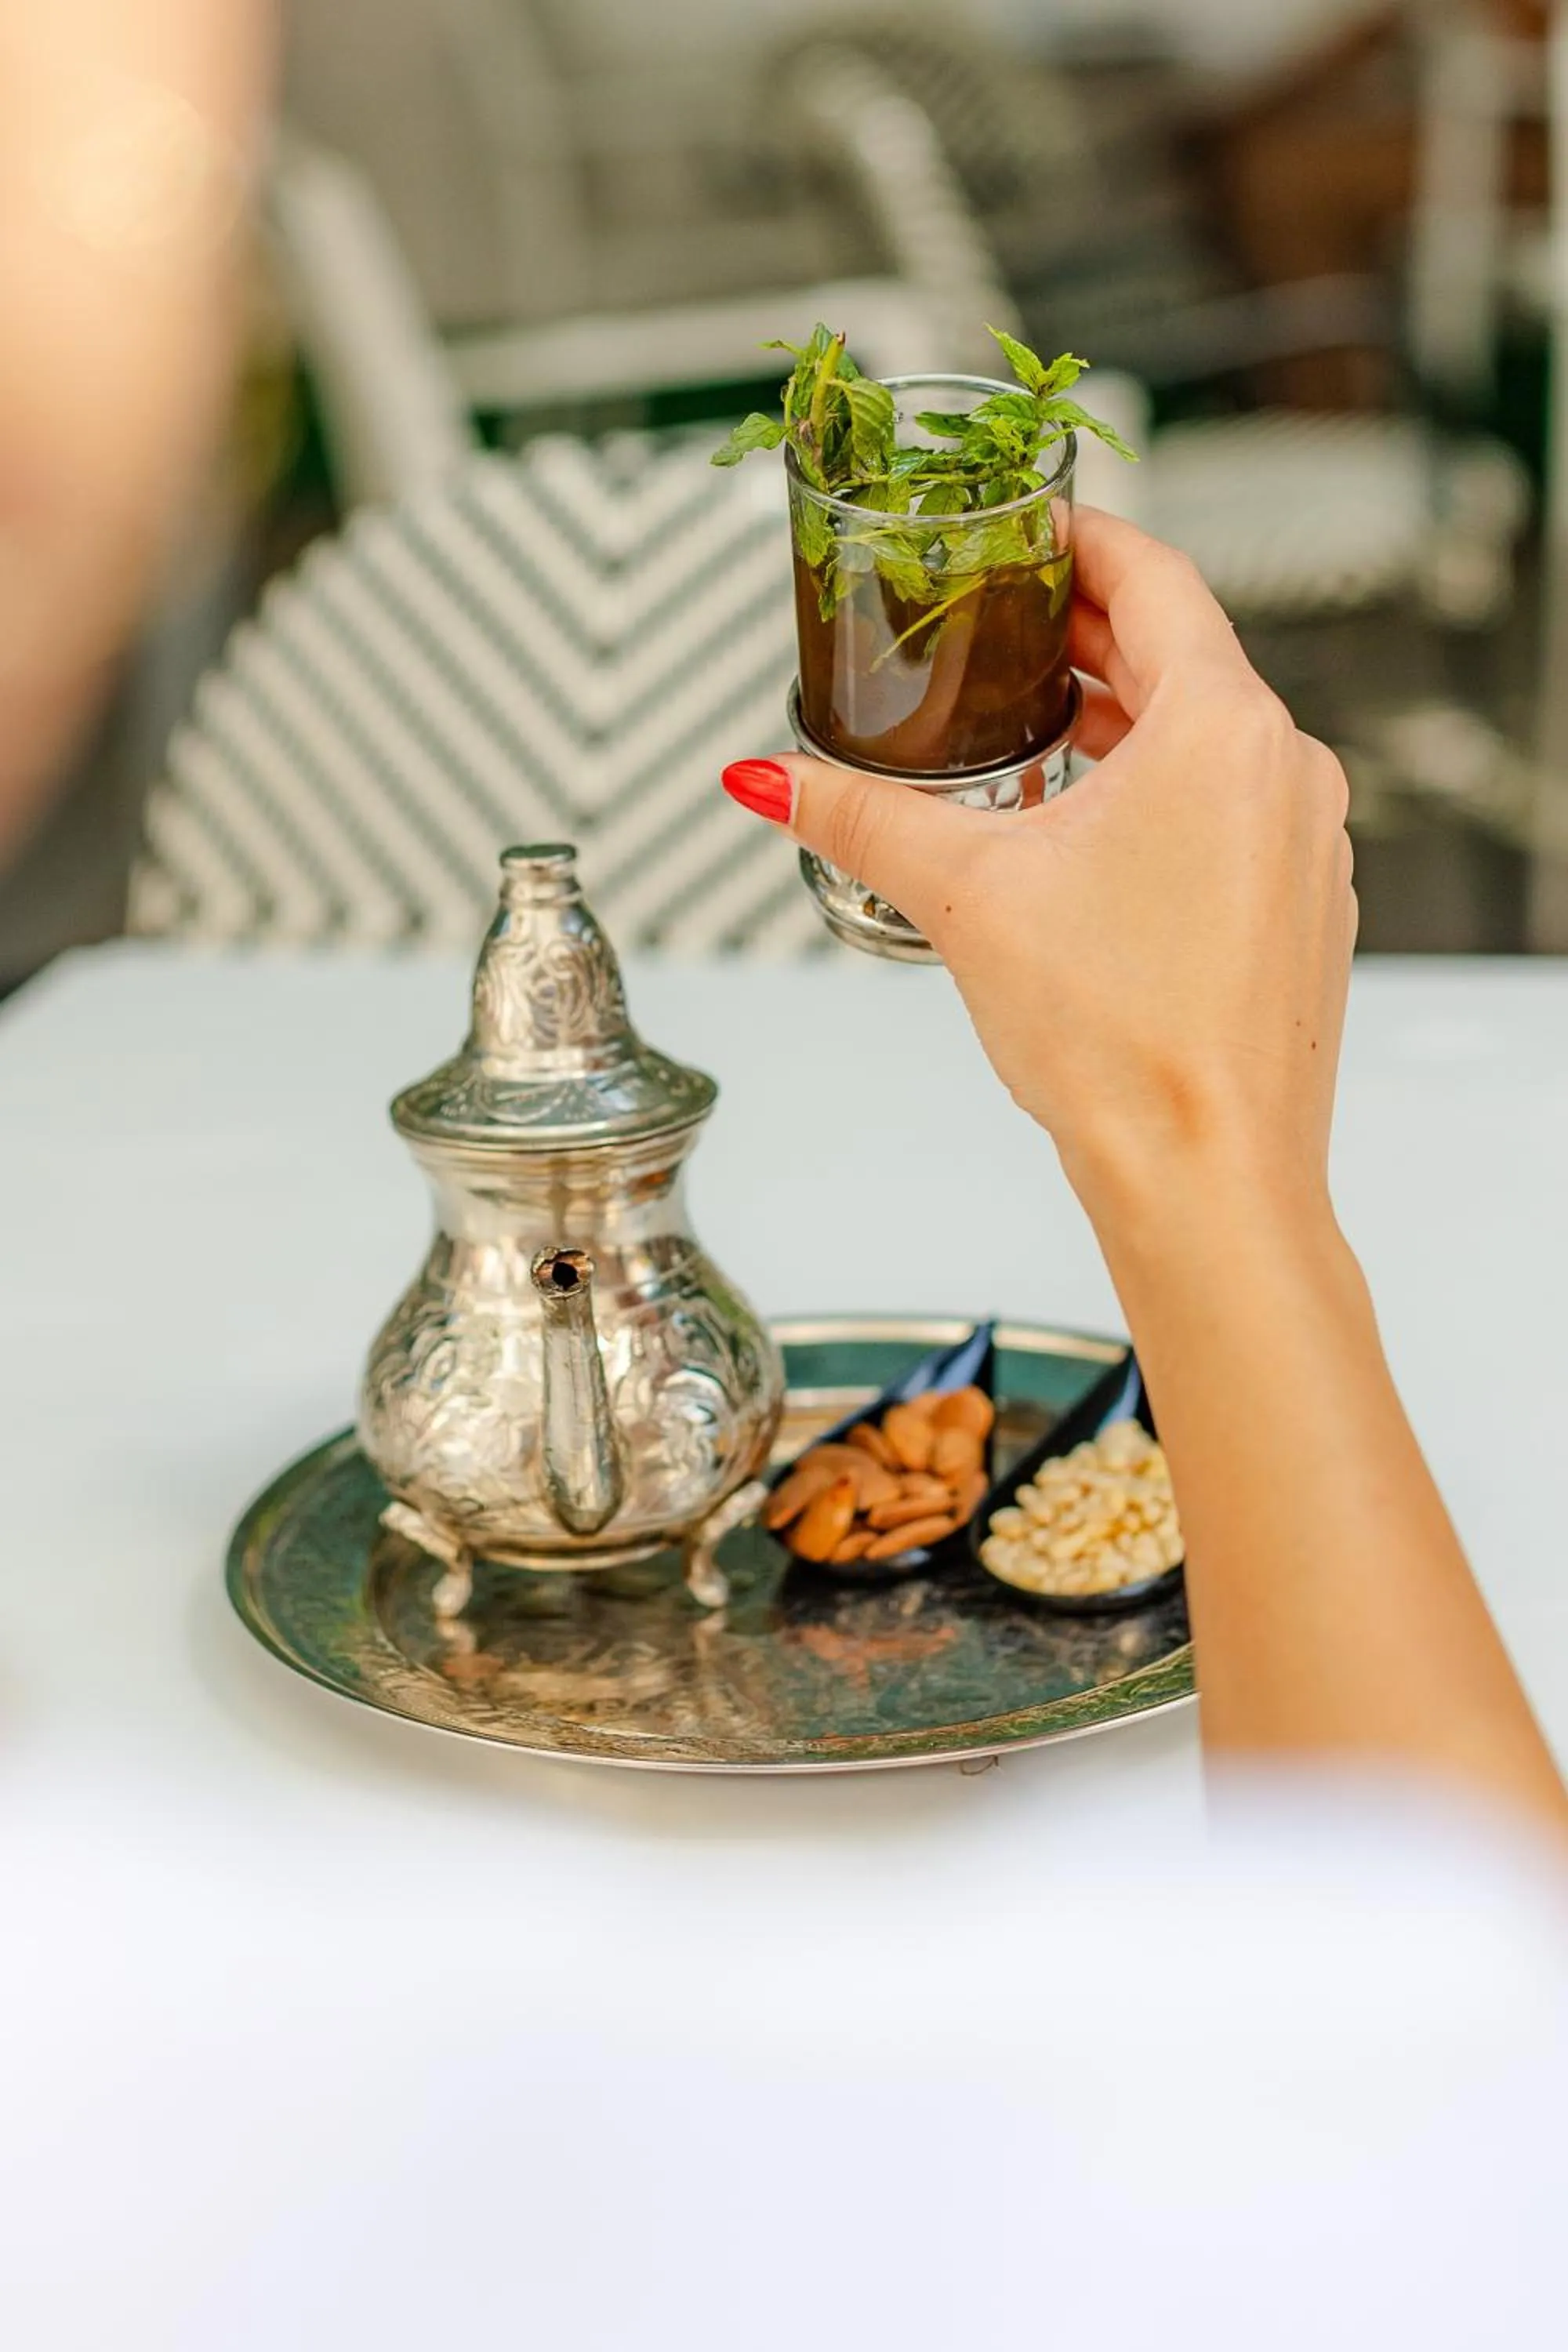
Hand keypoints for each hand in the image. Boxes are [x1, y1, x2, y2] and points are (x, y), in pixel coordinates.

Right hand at [722, 510, 1355, 1238]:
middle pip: (1182, 654)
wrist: (1208, 1177)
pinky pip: (1234, 813)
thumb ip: (859, 816)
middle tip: (1001, 628)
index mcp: (1225, 729)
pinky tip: (1090, 841)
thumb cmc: (1121, 1041)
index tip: (1027, 526)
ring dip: (1123, 724)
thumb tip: (766, 780)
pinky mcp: (1303, 912)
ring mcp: (1309, 845)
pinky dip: (1164, 799)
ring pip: (1209, 740)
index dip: (1079, 537)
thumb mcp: (964, 896)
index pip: (1155, 574)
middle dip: (1085, 637)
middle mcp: (1288, 771)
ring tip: (1030, 734)